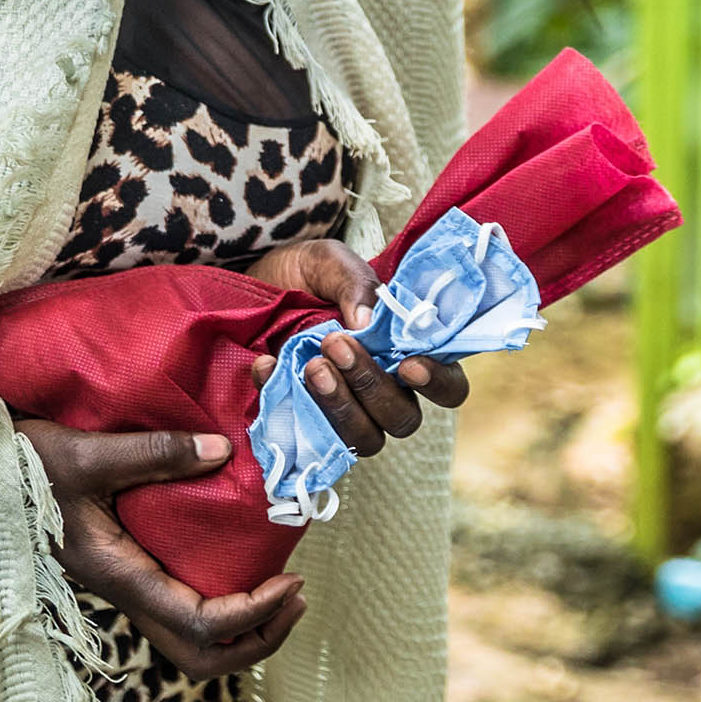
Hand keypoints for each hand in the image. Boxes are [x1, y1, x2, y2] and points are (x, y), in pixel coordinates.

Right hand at [14, 420, 308, 679]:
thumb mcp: (86, 451)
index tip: (289, 580)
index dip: (253, 612)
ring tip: (278, 589)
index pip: (199, 623)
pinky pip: (179, 606)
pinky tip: (237, 563)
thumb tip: (221, 449)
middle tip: (294, 597)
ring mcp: (123, 582)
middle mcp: (123, 589)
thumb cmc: (24, 461)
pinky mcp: (124, 567)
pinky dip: (219, 601)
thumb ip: (153, 452)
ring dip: (242, 628)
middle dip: (257, 638)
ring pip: (190, 640)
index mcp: (118, 572)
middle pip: (200, 655)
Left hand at [242, 239, 471, 455]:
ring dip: (340, 406)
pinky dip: (285, 400)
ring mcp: (345, 411)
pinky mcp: (303, 422)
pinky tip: (266, 364)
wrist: (252, 285)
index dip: (439, 383)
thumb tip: (367, 323)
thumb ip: (354, 283)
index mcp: (405, 352)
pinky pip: (305, 435)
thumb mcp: (328, 263)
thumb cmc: (305, 275)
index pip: (448, 386)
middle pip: (402, 418)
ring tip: (311, 365)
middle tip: (335, 344)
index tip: (409, 365)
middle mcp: (383, 390)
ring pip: (364, 438)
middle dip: (372, 386)